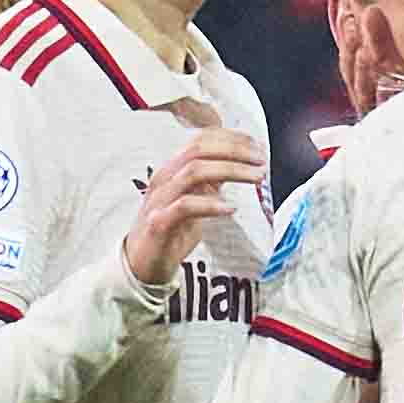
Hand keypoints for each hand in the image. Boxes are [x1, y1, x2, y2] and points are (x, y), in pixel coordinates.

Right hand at [122, 126, 269, 285]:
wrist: (142, 264)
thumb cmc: (172, 231)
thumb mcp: (196, 200)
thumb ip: (211, 182)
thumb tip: (240, 164)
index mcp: (172, 169)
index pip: (200, 139)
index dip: (231, 138)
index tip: (258, 146)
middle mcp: (164, 178)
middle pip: (198, 149)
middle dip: (234, 150)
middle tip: (261, 160)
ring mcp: (160, 199)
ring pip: (194, 172)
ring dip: (231, 170)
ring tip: (257, 178)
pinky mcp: (159, 223)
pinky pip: (185, 206)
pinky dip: (211, 204)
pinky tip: (232, 208)